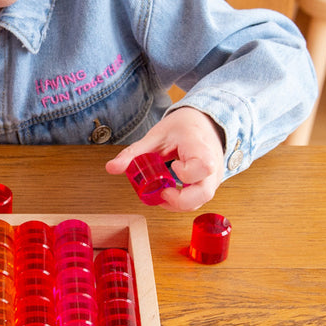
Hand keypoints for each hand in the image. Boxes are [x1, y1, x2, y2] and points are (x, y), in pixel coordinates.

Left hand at [105, 107, 225, 210]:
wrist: (203, 122)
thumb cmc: (183, 127)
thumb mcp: (156, 136)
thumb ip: (135, 153)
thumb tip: (111, 167)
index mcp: (200, 146)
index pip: (203, 166)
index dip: (186, 173)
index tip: (172, 166)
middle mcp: (213, 164)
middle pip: (205, 192)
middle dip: (181, 201)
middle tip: (164, 194)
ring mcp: (214, 176)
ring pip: (203, 199)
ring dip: (180, 204)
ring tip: (164, 193)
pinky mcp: (211, 183)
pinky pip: (200, 198)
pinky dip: (184, 200)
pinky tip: (171, 192)